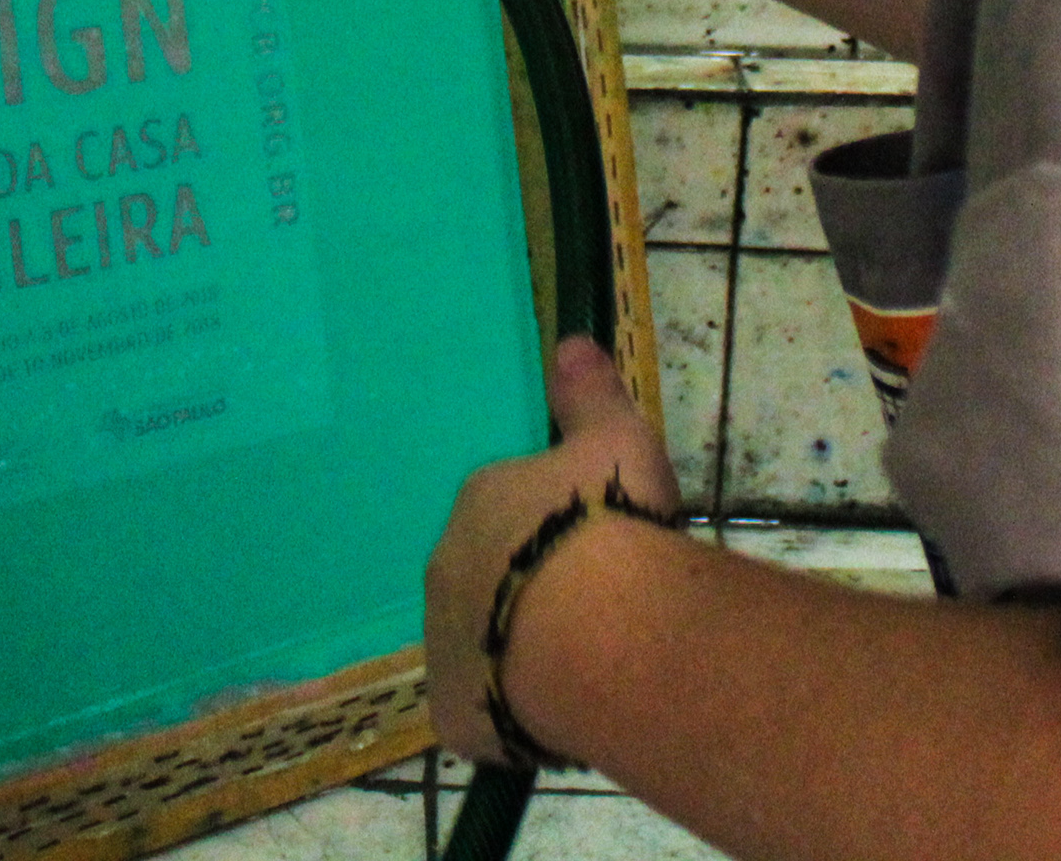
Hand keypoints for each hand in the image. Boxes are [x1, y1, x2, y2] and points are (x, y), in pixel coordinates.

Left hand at [423, 336, 685, 764]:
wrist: (598, 629)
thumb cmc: (608, 527)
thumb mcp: (616, 442)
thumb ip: (590, 396)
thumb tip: (570, 343)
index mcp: (480, 503)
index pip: (508, 513)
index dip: (553, 530)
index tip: (596, 546)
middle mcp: (447, 569)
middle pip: (488, 578)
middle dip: (529, 591)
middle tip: (594, 613)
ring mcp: (444, 646)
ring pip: (480, 646)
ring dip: (518, 652)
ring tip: (584, 668)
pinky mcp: (457, 714)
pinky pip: (483, 713)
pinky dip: (513, 716)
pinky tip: (560, 716)